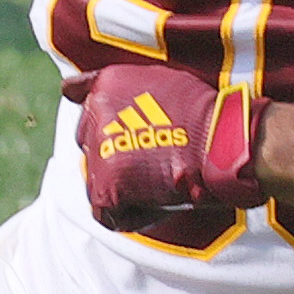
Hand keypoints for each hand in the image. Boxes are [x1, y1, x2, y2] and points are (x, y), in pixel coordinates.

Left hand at [74, 60, 262, 230]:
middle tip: (158, 160)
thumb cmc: (205, 114)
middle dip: (117, 157)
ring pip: (97, 181)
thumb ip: (110, 84)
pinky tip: (158, 202)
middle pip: (91, 147)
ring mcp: (98, 154)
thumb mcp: (157, 79)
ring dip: (124, 187)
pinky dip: (129, 214)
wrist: (226, 142)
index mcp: (105, 87)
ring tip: (162, 180)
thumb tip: (66, 89)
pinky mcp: (107, 188)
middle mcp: (94, 117)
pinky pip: (106, 212)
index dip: (116, 129)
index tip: (139, 134)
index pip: (89, 113)